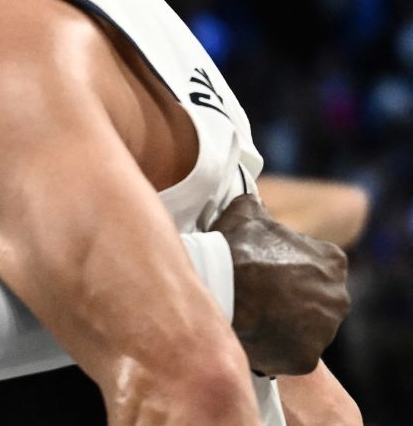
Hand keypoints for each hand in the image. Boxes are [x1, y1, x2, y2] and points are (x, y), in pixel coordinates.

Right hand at [210, 194, 349, 375]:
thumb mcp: (246, 212)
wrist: (221, 283)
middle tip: (258, 297)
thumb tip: (254, 199)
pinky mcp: (306, 358)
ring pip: (305, 331)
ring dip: (284, 326)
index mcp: (332, 261)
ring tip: (252, 318)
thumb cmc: (236, 246)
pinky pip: (290, 355)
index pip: (317, 268)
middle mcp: (337, 297)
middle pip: (315, 302)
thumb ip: (258, 206)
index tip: (266, 272)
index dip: (289, 270)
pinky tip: (252, 336)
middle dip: (292, 301)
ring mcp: (324, 331)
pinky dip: (274, 349)